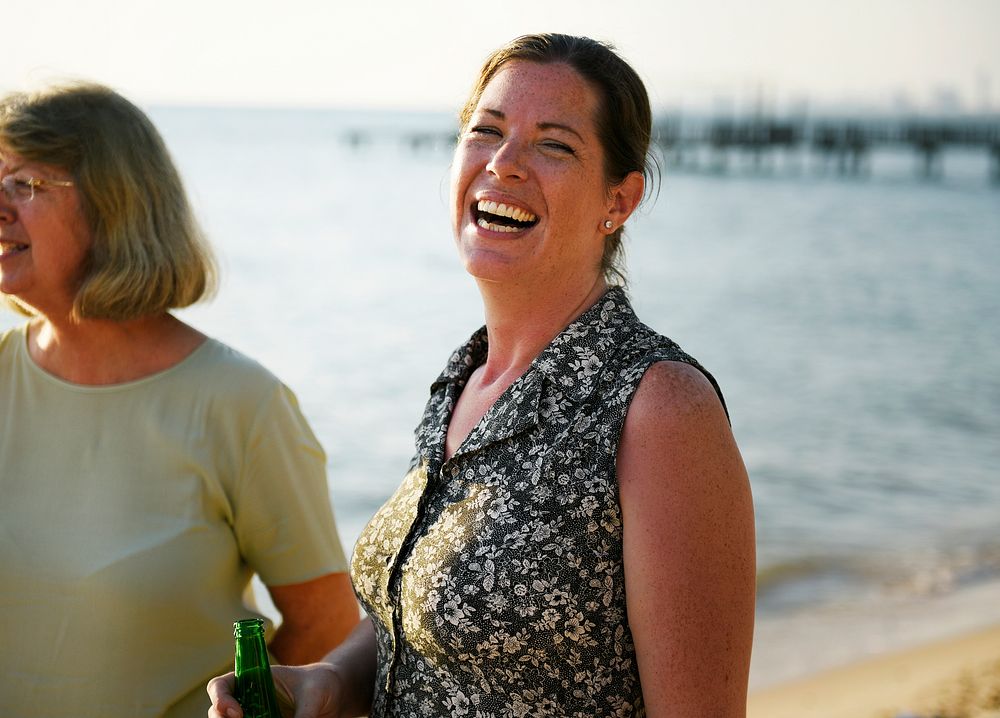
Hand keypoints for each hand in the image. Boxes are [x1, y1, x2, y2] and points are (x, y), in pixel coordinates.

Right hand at [207, 663, 343, 717]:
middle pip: (217, 713)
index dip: (220, 698)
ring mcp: (252, 717)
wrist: (334, 696)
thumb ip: (303, 715)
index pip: (221, 685)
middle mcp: (246, 699)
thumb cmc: (322, 684)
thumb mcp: (313, 696)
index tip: (238, 713)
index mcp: (252, 678)